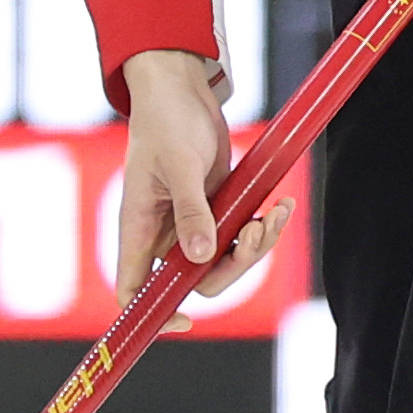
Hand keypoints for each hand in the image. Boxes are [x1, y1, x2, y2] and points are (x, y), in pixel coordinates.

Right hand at [113, 49, 286, 314]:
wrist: (181, 91)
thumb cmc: (166, 121)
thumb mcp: (179, 165)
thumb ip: (190, 212)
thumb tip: (199, 258)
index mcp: (139, 227)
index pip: (132, 288)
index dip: (152, 313)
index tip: (183, 320)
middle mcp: (163, 234)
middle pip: (194, 282)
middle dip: (232, 267)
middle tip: (254, 235)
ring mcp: (191, 224)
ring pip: (224, 262)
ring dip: (257, 246)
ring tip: (275, 214)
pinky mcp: (215, 210)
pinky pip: (241, 236)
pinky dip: (264, 227)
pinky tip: (279, 205)